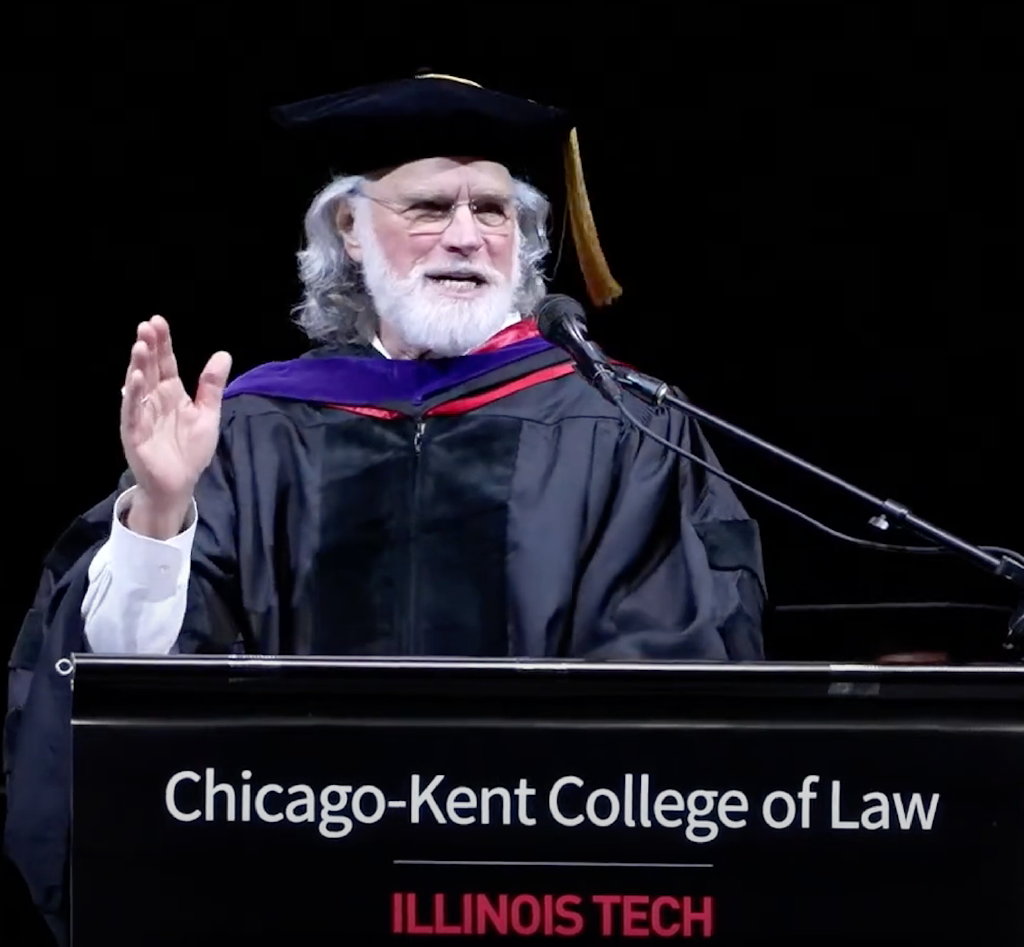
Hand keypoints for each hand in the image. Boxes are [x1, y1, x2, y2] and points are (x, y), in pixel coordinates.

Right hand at [120, 316, 231, 535]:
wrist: (179, 483)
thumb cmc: (190, 449)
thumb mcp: (208, 414)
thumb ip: (212, 386)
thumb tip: (223, 354)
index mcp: (170, 392)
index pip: (165, 362)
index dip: (162, 343)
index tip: (158, 320)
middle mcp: (153, 399)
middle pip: (150, 368)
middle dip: (148, 347)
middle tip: (146, 325)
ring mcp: (141, 415)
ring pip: (138, 386)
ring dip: (138, 365)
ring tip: (140, 345)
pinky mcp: (134, 433)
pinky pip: (133, 412)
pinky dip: (133, 395)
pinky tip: (135, 379)